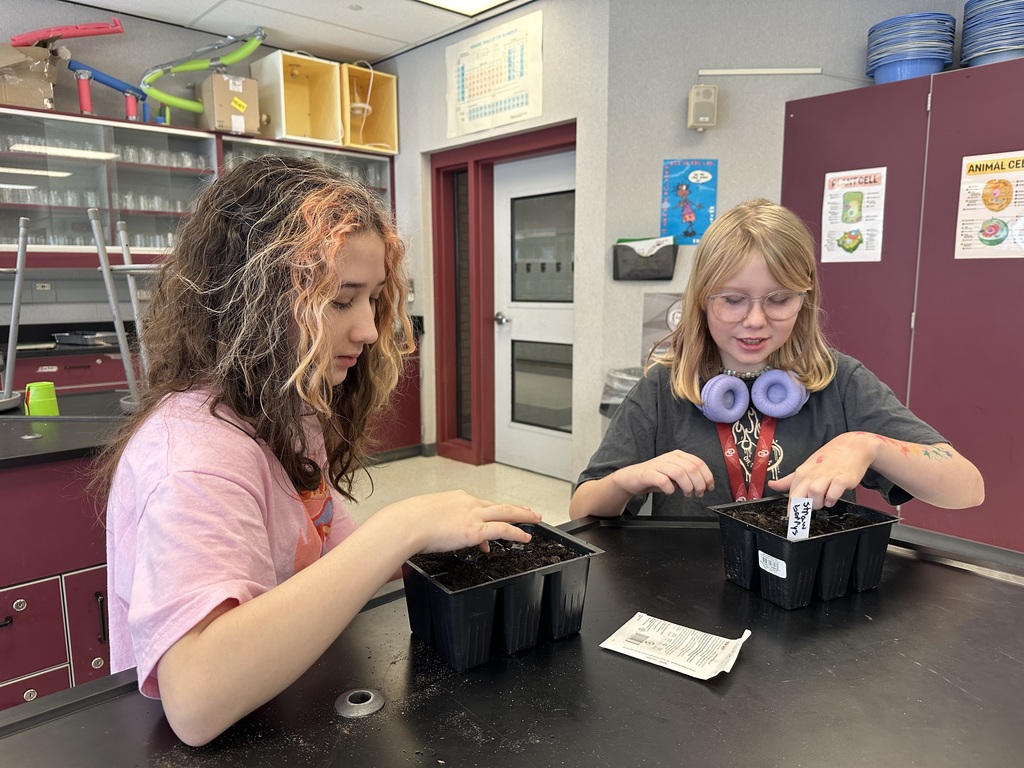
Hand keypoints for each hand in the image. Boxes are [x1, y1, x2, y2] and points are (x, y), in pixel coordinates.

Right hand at [381, 490, 540, 554]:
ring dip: (523, 515)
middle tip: (528, 511)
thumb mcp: (425, 518)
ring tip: (535, 519)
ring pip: (506, 512)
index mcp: (456, 499)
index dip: (491, 513)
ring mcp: (473, 515)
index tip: (496, 518)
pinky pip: (503, 529)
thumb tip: (440, 535)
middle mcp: (468, 503)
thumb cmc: (408, 521)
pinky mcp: (475, 529)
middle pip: (498, 504)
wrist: (406, 524)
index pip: (479, 505)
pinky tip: (525, 536)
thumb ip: (438, 525)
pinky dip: (517, 532)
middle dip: (515, 508)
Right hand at [613, 451, 714, 497]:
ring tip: (687, 494)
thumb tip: (705, 485)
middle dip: (699, 484)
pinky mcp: (649, 474)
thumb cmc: (656, 477)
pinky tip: (671, 492)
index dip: (707, 477)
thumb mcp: (676, 475)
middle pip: (691, 468)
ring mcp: (659, 464)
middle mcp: (670, 457)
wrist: (633, 478)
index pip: (699, 463)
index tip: (709, 487)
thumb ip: (689, 477)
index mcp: (678, 455)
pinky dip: (670, 488)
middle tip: (698, 493)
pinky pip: (663, 480)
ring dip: (687, 486)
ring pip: (679, 473)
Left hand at [767, 433, 875, 508]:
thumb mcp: (806, 468)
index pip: (791, 495)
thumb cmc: (828, 459)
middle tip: (810, 511)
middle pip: (799, 495)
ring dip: (818, 502)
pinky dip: (832, 498)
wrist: (851, 446)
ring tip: (824, 501)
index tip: (792, 522)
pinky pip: (834, 491)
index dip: (791, 511)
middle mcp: (812, 474)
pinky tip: (833, 498)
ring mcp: (827, 475)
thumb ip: (789, 480)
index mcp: (802, 473)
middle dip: (802, 508)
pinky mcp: (842, 478)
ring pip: (814, 493)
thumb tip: (772, 485)